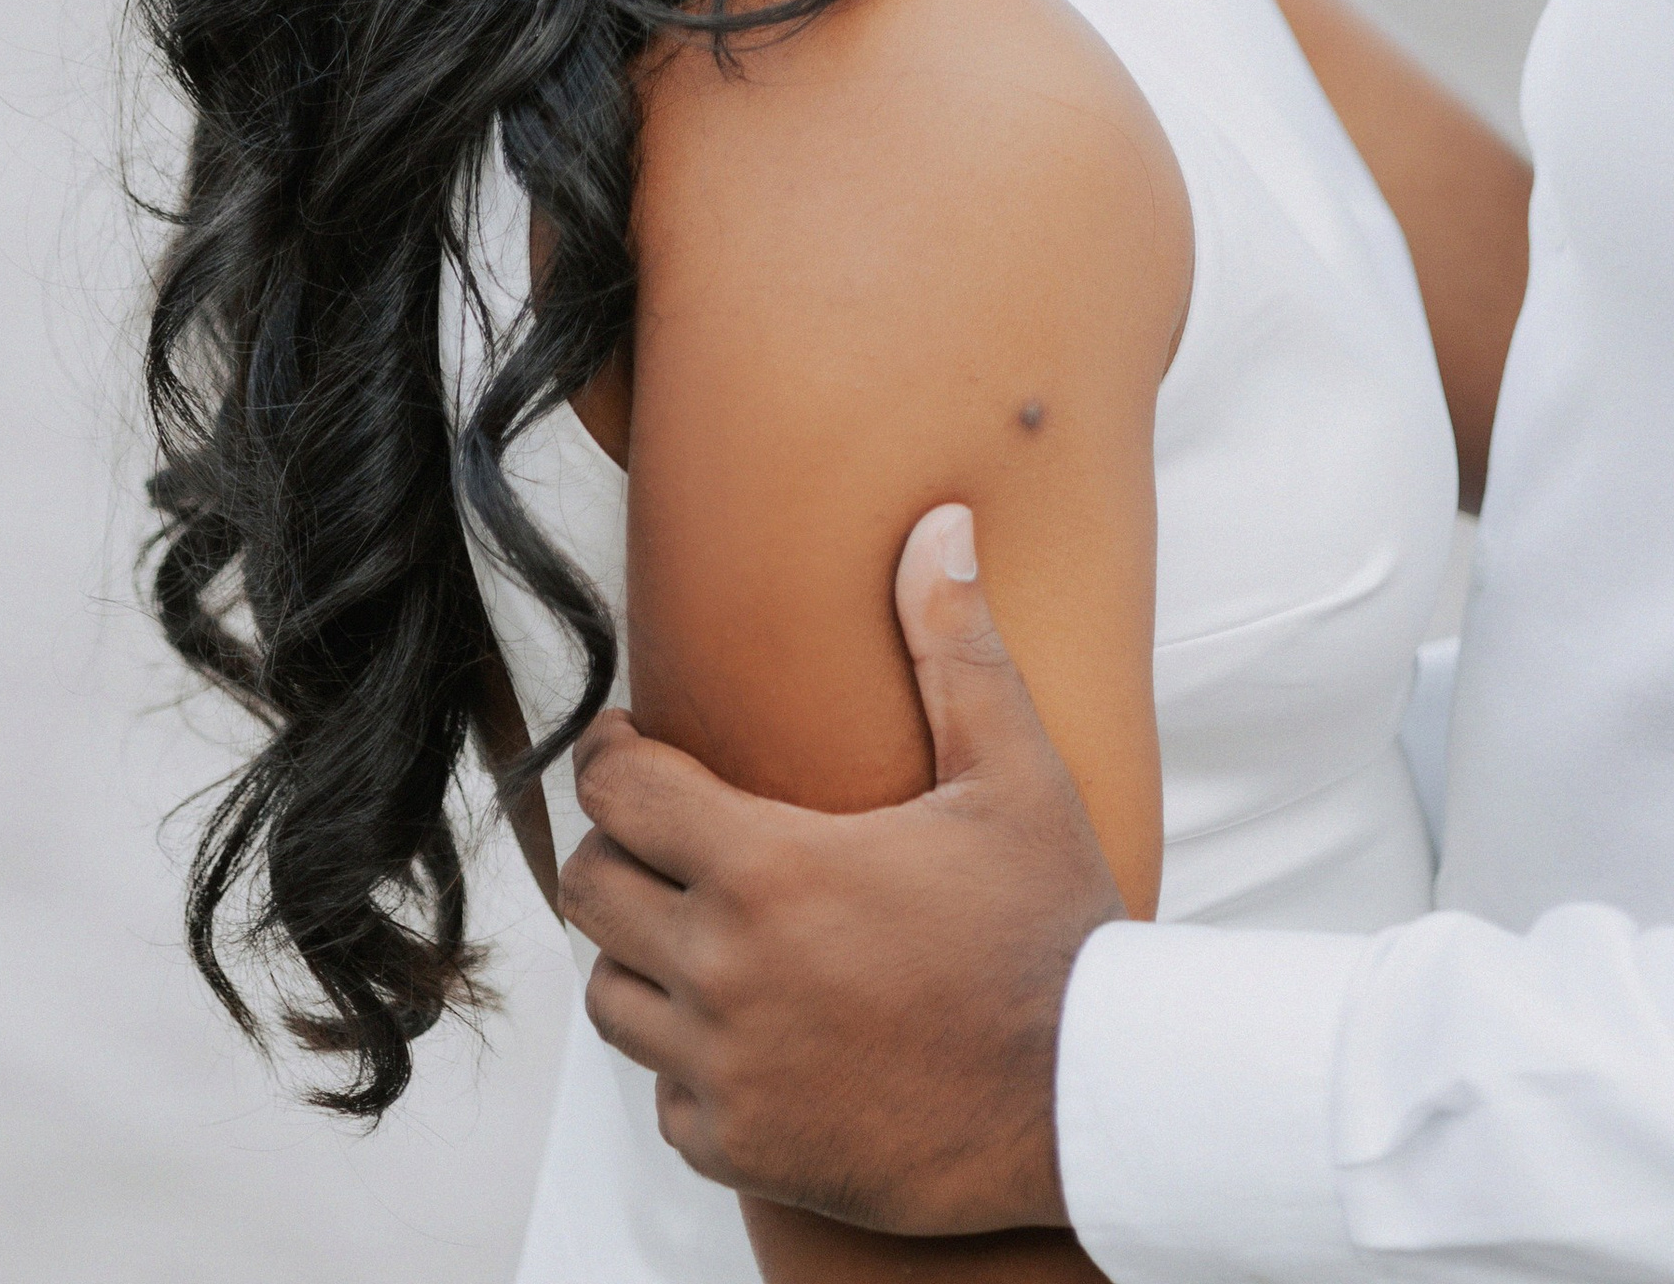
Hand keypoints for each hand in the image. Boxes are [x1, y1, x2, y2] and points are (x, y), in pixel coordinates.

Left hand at [558, 506, 1126, 1231]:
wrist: (1083, 1103)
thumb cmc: (1050, 933)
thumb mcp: (1017, 774)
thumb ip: (958, 645)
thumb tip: (940, 525)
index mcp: (770, 869)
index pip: (619, 794)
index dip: (613, 756)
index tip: (634, 744)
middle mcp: (725, 973)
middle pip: (590, 892)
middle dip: (619, 849)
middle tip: (668, 831)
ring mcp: (728, 1071)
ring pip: (613, 999)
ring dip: (645, 958)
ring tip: (705, 928)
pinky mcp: (745, 1148)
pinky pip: (666, 1099)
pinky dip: (691, 1064)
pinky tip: (751, 1031)